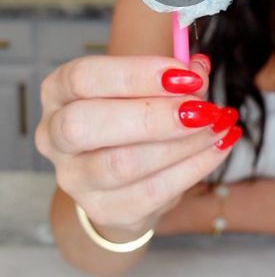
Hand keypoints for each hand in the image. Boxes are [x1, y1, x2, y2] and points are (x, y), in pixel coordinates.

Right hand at [35, 54, 240, 233]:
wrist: (119, 178)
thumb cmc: (129, 115)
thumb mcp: (142, 86)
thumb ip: (170, 74)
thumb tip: (198, 67)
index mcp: (59, 92)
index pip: (84, 78)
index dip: (136, 74)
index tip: (186, 74)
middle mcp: (54, 136)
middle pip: (87, 125)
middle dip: (152, 115)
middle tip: (202, 108)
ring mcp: (75, 179)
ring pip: (122, 164)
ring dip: (182, 143)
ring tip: (218, 124)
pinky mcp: (105, 210)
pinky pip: (152, 192)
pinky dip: (193, 167)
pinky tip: (217, 147)